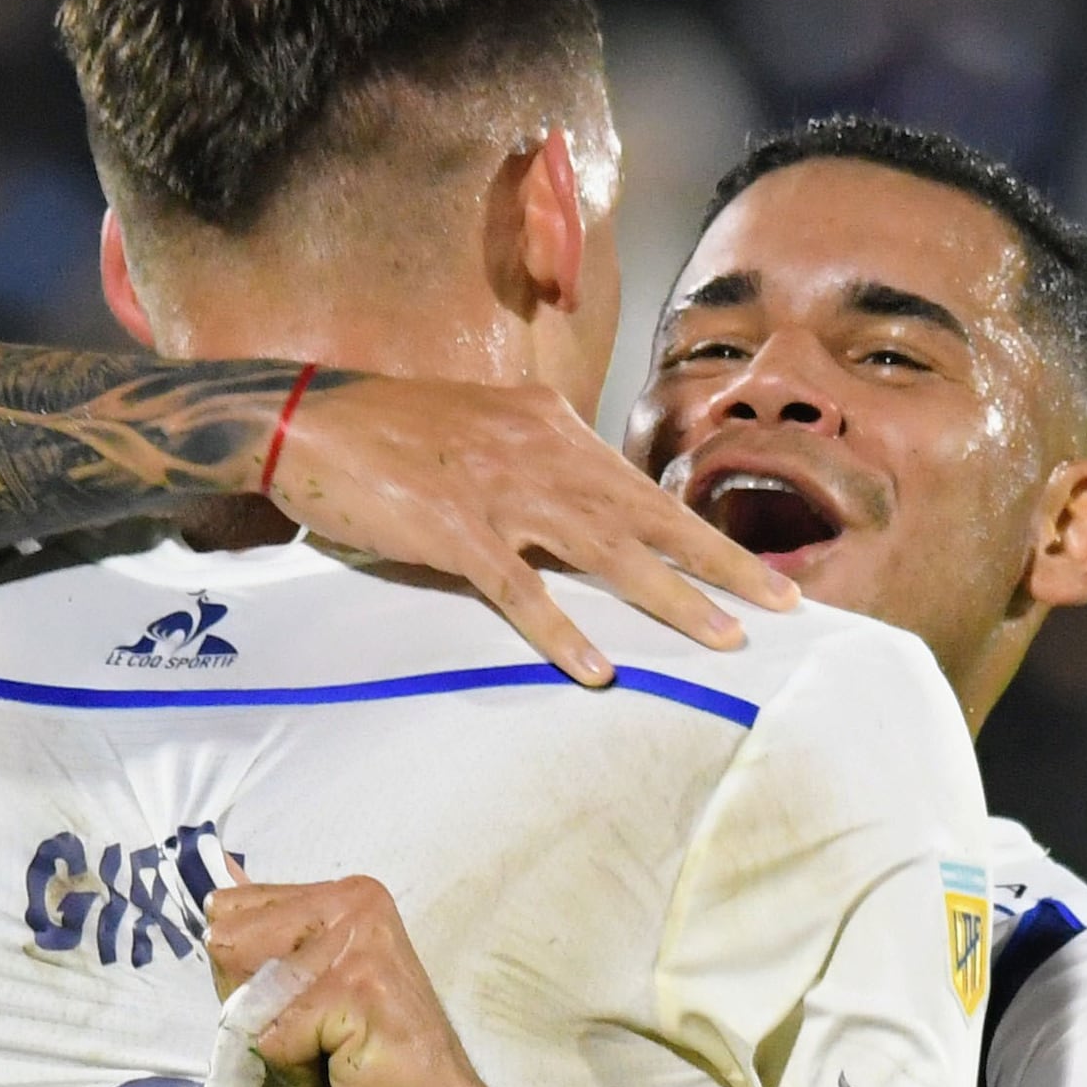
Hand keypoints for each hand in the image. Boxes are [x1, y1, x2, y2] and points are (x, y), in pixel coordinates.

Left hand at [204, 873, 512, 1086]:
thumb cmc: (375, 1063)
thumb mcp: (311, 987)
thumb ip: (268, 947)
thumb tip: (210, 904)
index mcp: (342, 895)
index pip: (231, 909)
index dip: (240, 973)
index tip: (296, 1004)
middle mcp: (352, 904)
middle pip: (228, 944)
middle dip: (250, 1006)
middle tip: (311, 1035)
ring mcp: (355, 944)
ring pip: (247, 991)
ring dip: (273, 1041)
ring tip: (326, 1054)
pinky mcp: (353, 990)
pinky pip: (273, 1039)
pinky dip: (295, 1075)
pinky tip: (339, 1074)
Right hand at [257, 377, 794, 688]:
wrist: (304, 418)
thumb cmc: (390, 433)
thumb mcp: (484, 432)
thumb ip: (539, 465)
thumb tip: (588, 512)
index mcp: (550, 426)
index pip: (642, 488)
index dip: (703, 532)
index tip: (758, 571)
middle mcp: (539, 450)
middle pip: (647, 516)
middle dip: (720, 564)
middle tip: (782, 605)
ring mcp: (497, 490)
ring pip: (604, 550)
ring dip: (668, 598)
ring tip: (722, 639)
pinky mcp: (451, 528)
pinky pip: (518, 589)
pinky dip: (559, 630)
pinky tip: (598, 668)